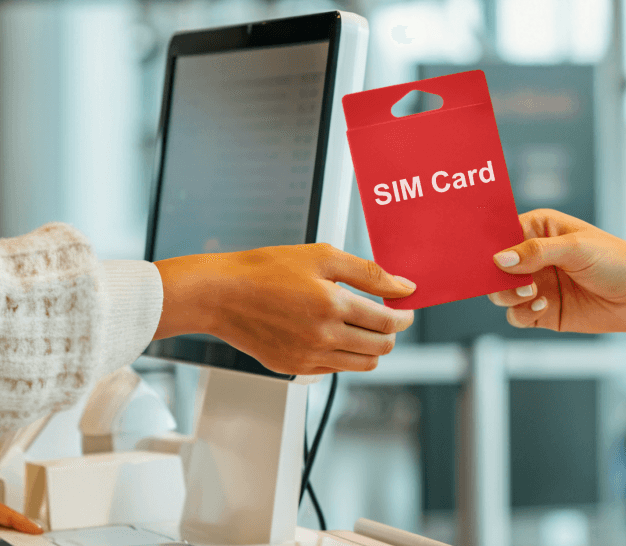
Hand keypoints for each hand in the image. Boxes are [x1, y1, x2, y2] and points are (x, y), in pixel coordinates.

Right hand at [153, 244, 415, 374]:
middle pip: (381, 347)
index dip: (404, 315)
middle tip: (388, 316)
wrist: (219, 295)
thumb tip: (404, 286)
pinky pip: (336, 368)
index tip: (406, 308)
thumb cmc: (266, 270)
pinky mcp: (294, 367)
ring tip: (364, 326)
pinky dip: (346, 355)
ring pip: (363, 364)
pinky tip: (337, 334)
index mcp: (332, 306)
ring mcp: (308, 357)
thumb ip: (369, 273)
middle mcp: (323, 337)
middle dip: (392, 332)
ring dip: (373, 347)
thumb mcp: (322, 256)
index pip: (387, 322)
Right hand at [487, 209, 625, 332]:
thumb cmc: (616, 260)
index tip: (479, 254)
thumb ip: (536, 252)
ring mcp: (536, 284)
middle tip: (510, 280)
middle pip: (494, 266)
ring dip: (508, 294)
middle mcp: (532, 257)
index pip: (501, 232)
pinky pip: (517, 315)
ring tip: (532, 292)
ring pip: (500, 292)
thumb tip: (499, 259)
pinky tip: (543, 305)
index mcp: (538, 229)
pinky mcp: (543, 311)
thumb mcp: (577, 248)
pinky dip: (522, 312)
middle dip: (494, 274)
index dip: (488, 243)